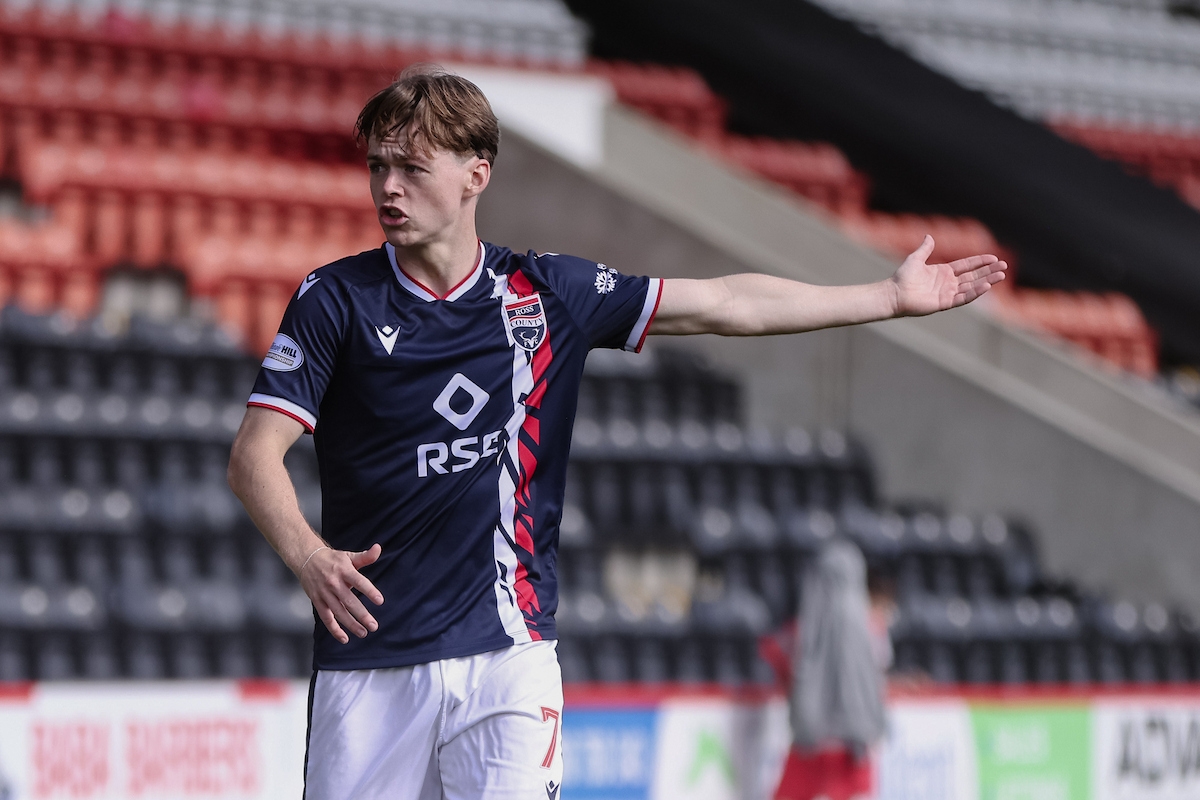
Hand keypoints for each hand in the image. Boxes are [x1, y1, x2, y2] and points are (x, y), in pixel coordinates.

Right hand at [298, 544, 384, 644]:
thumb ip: (365, 556)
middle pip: (349, 601)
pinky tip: (344, 638)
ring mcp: (324, 593)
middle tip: (374, 626)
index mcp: (344, 570)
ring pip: (338, 612)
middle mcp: (334, 583)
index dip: (369, 591)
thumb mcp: (349, 556)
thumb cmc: (332, 559)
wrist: (306, 558)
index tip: (380, 601)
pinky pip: (326, 618)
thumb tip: (378, 548)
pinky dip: (334, 629)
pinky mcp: (317, 601)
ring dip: (351, 625)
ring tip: (363, 633)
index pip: (359, 582)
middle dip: (362, 615)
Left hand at [889, 235, 1006, 316]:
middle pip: (974, 276)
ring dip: (987, 281)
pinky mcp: (945, 303)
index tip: (994, 257)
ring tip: (1001, 276)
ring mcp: (948, 293)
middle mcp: (948, 283)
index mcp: (944, 272)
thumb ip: (925, 248)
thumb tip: (929, 235)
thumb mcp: (915, 258)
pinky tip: (986, 286)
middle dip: (989, 271)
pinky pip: (963, 298)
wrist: (894, 294)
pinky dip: (974, 292)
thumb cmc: (902, 277)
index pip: (967, 265)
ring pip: (972, 287)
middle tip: (1004, 267)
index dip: (980, 262)